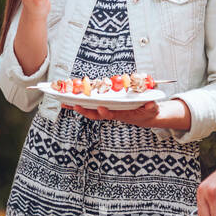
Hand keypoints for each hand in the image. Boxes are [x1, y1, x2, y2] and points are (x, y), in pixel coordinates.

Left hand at [62, 99, 190, 131]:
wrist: (144, 116)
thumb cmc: (147, 111)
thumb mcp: (152, 109)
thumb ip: (151, 107)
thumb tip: (150, 104)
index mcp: (122, 114)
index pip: (111, 114)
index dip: (105, 112)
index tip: (101, 108)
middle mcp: (111, 113)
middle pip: (95, 114)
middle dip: (85, 110)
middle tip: (75, 105)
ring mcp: (106, 110)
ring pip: (89, 110)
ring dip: (77, 106)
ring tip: (64, 102)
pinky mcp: (103, 107)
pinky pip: (90, 105)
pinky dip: (79, 103)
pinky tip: (68, 100)